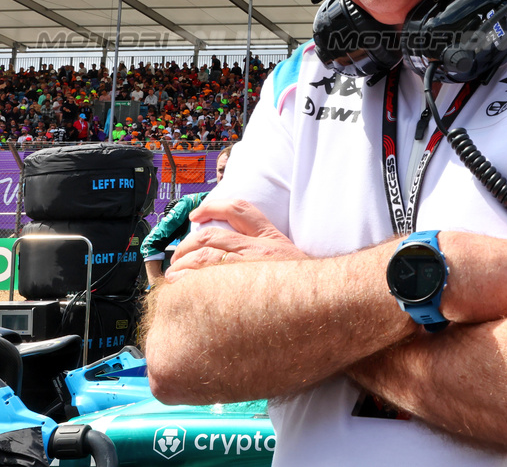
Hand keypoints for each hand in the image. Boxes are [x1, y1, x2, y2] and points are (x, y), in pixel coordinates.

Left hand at [166, 199, 305, 280]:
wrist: (330, 300)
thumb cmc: (310, 289)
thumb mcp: (294, 263)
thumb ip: (272, 258)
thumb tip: (242, 262)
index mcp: (272, 239)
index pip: (240, 210)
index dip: (213, 207)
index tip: (197, 214)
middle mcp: (260, 249)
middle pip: (212, 235)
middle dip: (187, 244)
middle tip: (178, 256)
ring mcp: (251, 268)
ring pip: (205, 256)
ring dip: (183, 264)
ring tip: (175, 276)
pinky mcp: (244, 288)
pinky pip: (208, 279)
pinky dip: (190, 281)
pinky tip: (183, 289)